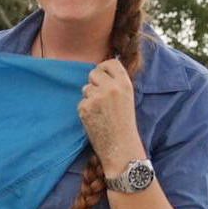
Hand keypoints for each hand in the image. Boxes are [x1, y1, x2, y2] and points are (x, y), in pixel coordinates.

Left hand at [77, 58, 141, 173]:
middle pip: (93, 73)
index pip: (110, 63)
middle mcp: (111, 88)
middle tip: (100, 97)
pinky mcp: (85, 108)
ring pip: (86, 88)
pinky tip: (95, 119)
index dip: (103, 68)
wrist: (119, 145)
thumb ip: (115, 83)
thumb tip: (99, 71)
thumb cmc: (123, 122)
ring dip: (89, 97)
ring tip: (101, 111)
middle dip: (94, 82)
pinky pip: (81, 102)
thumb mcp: (126, 97)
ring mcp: (97, 97)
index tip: (102, 74)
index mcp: (124, 83)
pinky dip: (85, 110)